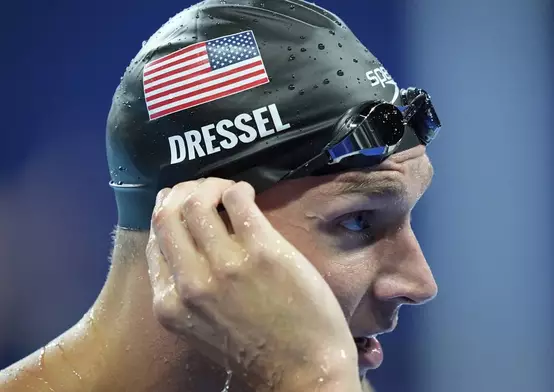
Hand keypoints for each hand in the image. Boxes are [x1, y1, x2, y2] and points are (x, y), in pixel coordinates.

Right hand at [145, 179, 360, 390]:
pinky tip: (247, 193)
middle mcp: (190, 283)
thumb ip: (186, 289)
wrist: (303, 373)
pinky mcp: (262, 252)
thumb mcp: (201, 328)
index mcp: (169, 304)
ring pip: (197, 202)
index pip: (154, 240)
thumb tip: (188, 241)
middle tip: (204, 191)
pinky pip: (237, 200)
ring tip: (229, 191)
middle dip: (183, 193)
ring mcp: (226, 266)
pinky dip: (237, 189)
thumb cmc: (257, 353)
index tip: (184, 205)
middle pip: (167, 214)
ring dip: (211, 186)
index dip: (168, 214)